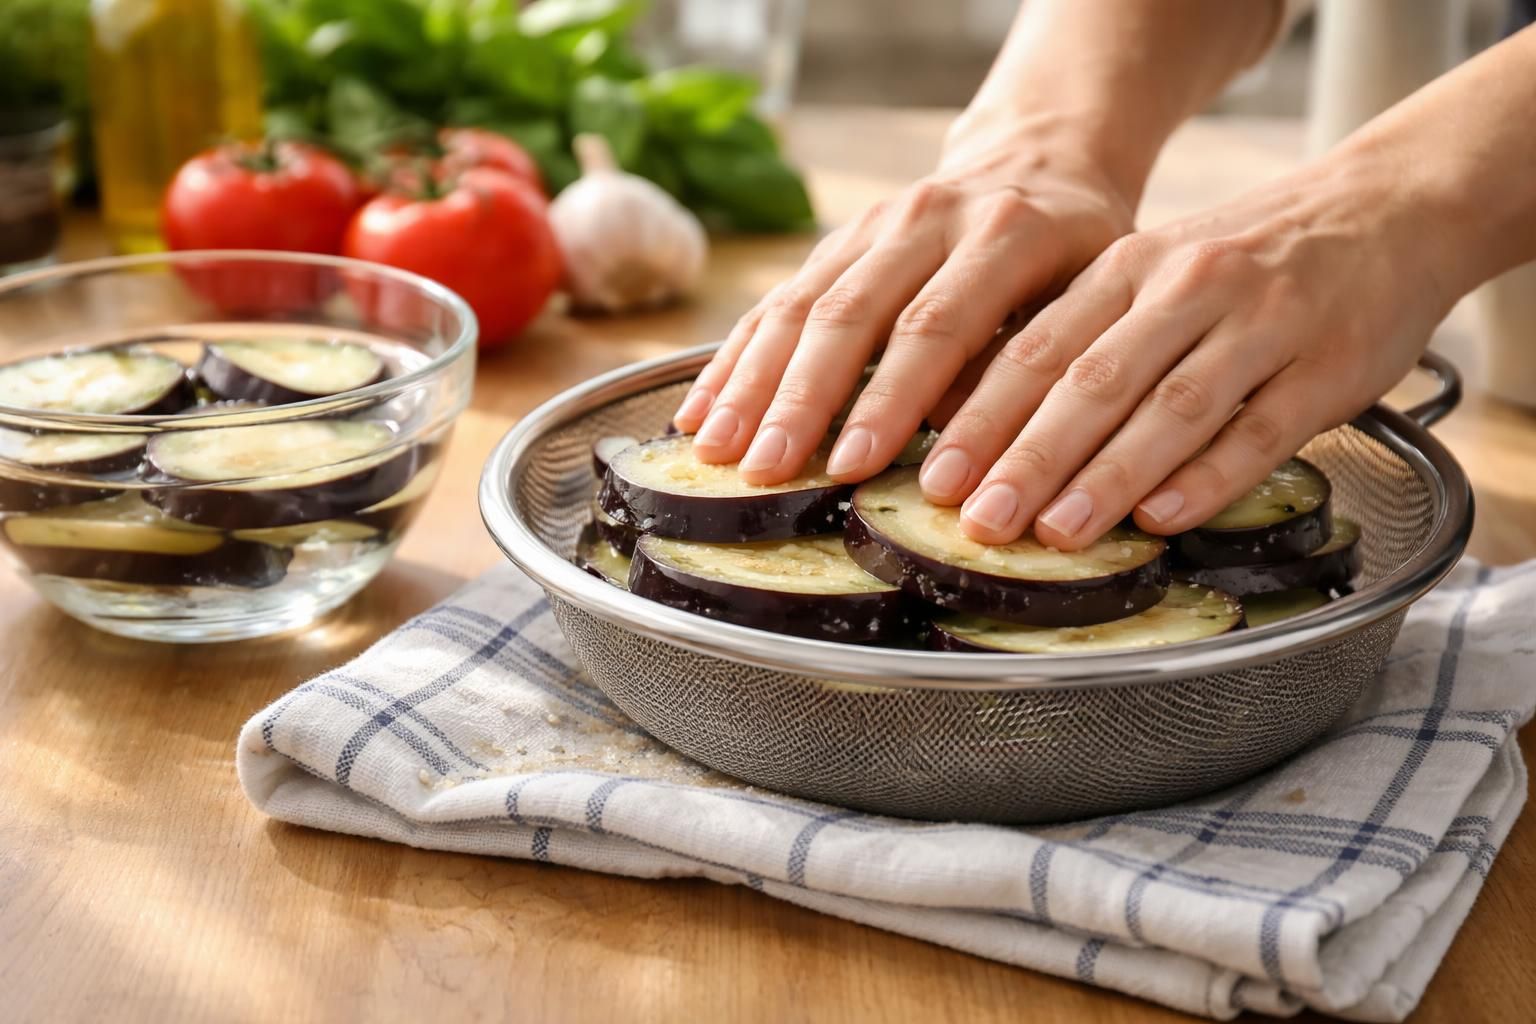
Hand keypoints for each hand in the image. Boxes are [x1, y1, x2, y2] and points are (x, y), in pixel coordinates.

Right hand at [670, 114, 1136, 483]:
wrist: (1042, 161)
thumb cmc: (1079, 255)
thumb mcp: (1088, 301)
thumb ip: (1029, 368)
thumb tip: (956, 452)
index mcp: (1005, 233)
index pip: (935, 324)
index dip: (889, 399)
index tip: (852, 468)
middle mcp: (926, 220)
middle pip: (849, 314)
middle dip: (799, 400)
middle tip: (766, 470)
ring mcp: (872, 227)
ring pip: (799, 305)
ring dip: (751, 385)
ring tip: (715, 453)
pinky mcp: (836, 245)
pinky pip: (776, 302)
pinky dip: (734, 360)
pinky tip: (699, 412)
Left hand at [928, 157, 1459, 548]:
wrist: (1386, 207)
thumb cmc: (1245, 260)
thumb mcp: (1152, 274)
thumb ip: (1083, 338)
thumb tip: (985, 427)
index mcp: (1128, 268)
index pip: (1038, 349)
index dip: (982, 418)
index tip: (937, 479)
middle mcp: (1187, 289)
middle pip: (1093, 382)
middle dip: (1030, 458)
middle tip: (980, 520)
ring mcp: (1260, 326)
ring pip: (1171, 407)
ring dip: (1109, 476)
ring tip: (1057, 533)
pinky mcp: (1327, 367)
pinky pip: (1260, 429)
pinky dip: (1208, 476)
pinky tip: (1163, 517)